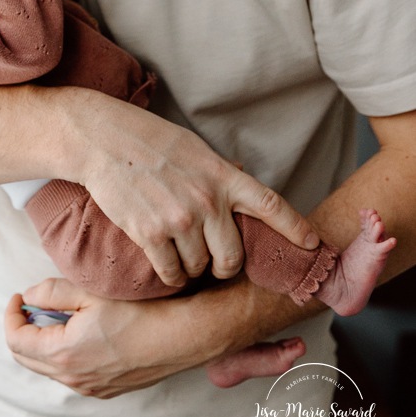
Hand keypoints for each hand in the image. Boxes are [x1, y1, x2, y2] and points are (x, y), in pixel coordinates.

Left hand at [5, 279, 194, 397]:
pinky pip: (71, 375)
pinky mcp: (104, 391)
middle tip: (32, 306)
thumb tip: (28, 296)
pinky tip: (82, 334)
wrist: (180, 338)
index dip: (11, 315)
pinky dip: (64, 355)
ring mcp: (89, 388)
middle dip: (22, 331)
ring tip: (59, 316)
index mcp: (63, 353)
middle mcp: (72, 378)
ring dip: (43, 343)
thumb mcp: (90, 293)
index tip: (19, 297)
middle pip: (26, 358)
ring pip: (48, 368)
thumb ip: (52, 293)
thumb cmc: (138, 312)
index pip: (15, 340)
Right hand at [62, 91, 318, 286]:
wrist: (104, 140)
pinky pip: (171, 273)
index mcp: (223, 176)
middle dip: (224, 267)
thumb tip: (239, 181)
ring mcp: (180, 219)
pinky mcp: (150, 234)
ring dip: (191, 269)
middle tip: (213, 264)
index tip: (312, 243)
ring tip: (178, 254)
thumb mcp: (194, 148)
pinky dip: (170, 276)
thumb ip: (219, 172)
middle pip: (233, 258)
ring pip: (199, 268)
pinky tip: (163, 264)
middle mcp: (207, 201)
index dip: (295, 228)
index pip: (270, 204)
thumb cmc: (148, 140)